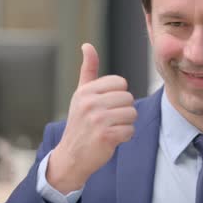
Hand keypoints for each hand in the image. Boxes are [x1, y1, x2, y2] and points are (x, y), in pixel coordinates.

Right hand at [47, 43, 136, 193]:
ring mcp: (97, 120)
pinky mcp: (106, 136)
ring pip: (132, 114)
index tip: (106, 106)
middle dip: (123, 111)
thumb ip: (88, 70)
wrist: (71, 157)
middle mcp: (90, 104)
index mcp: (85, 91)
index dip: (119, 96)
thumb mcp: (81, 95)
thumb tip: (87, 45)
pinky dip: (125, 137)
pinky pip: (130, 130)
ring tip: (110, 128)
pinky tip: (111, 139)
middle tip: (109, 120)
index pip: (121, 83)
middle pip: (128, 99)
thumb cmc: (80, 123)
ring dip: (125, 124)